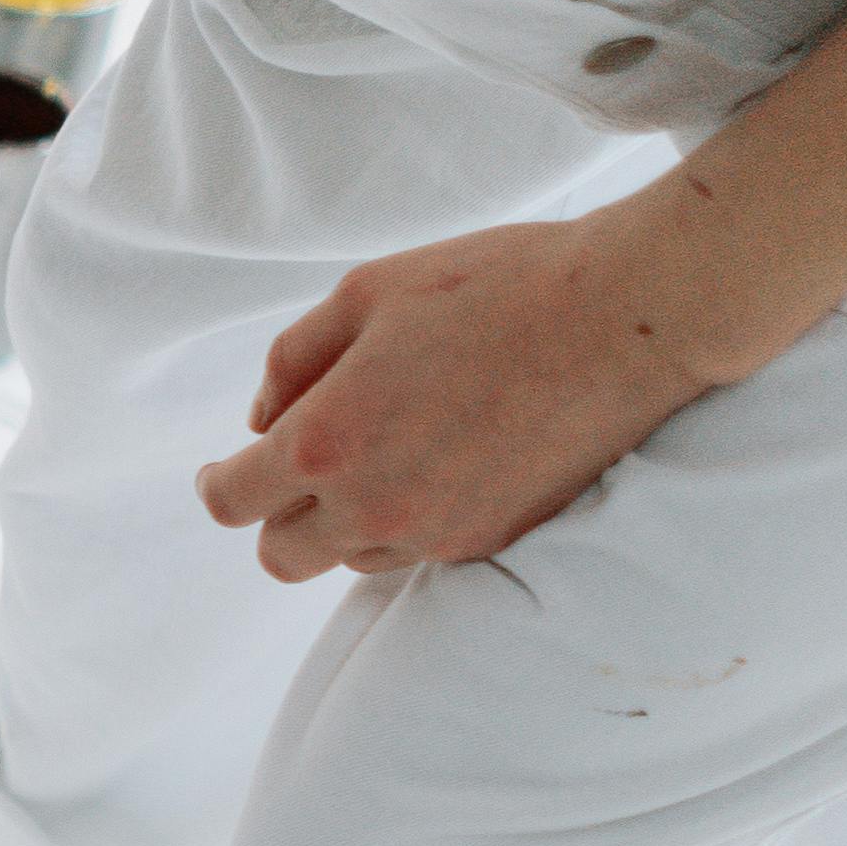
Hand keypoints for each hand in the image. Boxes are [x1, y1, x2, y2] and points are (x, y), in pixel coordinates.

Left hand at [194, 203, 741, 583]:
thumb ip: (293, 361)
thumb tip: (261, 420)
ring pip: (350, 559)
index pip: (233, 502)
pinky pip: (418, 554)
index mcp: (326, 442)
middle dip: (275, 515)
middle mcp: (373, 507)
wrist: (628, 316)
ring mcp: (437, 534)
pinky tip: (433, 468)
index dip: (217, 485)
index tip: (222, 470)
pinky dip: (405, 523)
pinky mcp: (493, 541)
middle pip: (281, 554)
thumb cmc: (496, 287)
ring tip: (383, 453)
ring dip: (344, 520)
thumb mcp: (367, 292)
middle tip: (296, 470)